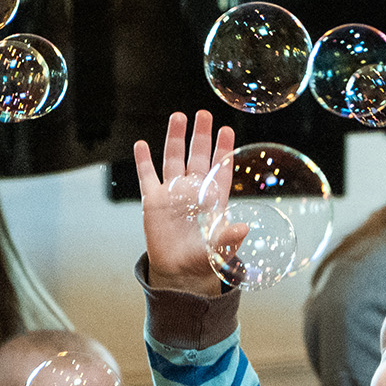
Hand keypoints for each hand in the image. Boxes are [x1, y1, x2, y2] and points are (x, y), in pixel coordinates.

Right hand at [133, 111, 241, 293]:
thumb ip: (230, 239)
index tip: (227, 130)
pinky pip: (147, 176)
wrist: (179, 271)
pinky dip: (143, 160)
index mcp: (214, 199)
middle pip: (198, 156)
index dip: (223, 150)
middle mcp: (194, 190)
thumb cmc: (204, 260)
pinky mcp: (153, 201)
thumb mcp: (220, 251)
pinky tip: (141, 145)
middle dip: (201, 135)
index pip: (220, 169)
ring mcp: (173, 193)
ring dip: (175, 138)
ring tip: (178, 117)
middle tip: (204, 114)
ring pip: (173, 159)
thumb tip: (244, 228)